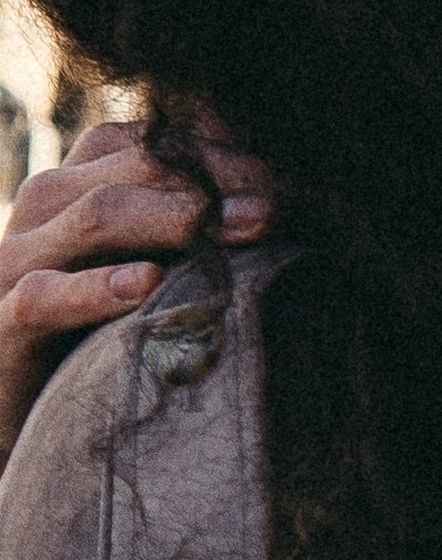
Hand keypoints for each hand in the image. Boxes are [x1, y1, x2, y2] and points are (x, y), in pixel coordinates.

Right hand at [0, 123, 275, 460]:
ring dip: (174, 221)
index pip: (162, 142)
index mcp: (86, 178)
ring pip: (94, 216)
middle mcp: (46, 205)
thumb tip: (286, 211)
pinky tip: (147, 285)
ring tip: (239, 233)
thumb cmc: (109, 337)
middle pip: (138, 167)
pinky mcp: (0, 324)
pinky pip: (41, 296)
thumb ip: (205, 233)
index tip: (294, 191)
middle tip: (279, 212)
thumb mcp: (164, 273)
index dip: (231, 159)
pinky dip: (96, 289)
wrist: (31, 416)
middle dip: (218, 185)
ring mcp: (15, 261)